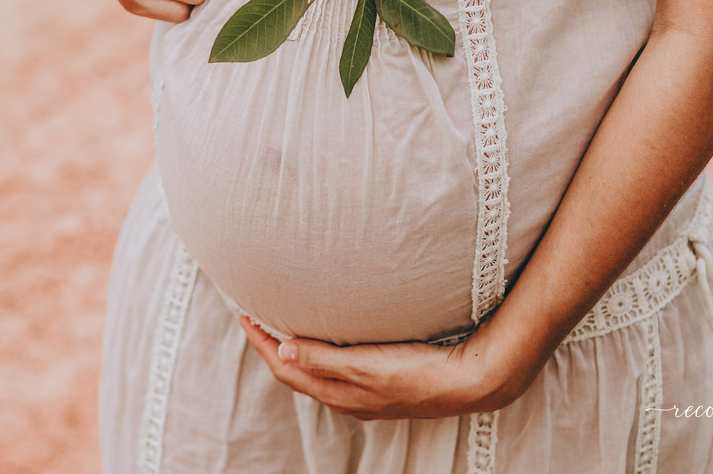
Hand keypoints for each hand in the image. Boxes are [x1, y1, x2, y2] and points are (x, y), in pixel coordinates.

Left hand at [239, 315, 532, 420]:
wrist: (469, 381)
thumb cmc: (420, 373)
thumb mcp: (367, 365)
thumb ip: (324, 359)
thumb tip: (281, 348)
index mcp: (339, 392)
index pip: (285, 367)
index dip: (262, 342)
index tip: (244, 315)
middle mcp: (348, 397)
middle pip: (296, 372)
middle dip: (272, 346)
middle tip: (256, 317)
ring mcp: (366, 393)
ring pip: (316, 372)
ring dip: (296, 350)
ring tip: (284, 325)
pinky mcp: (383, 384)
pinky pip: (337, 371)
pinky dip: (321, 354)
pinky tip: (330, 342)